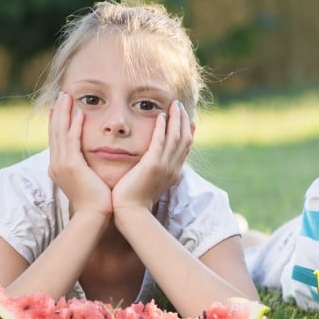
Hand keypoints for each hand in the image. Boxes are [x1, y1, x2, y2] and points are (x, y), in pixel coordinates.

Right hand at [47, 92, 112, 219]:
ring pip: (60, 132)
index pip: (55, 139)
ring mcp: (61, 164)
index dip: (56, 121)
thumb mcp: (85, 180)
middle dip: (58, 112)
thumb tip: (88, 162)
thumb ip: (84, 168)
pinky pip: (72, 140)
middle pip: (54, 131)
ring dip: (64, 112)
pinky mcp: (71, 165)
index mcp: (58, 167)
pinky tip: (79, 112)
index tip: (58, 107)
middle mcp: (56, 164)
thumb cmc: (94, 201)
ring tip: (67, 96)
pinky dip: (74, 125)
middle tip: (62, 95)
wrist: (93, 216)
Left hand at [112, 100, 191, 218]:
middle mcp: (173, 168)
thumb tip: (151, 166)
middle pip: (185, 139)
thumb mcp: (149, 184)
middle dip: (184, 120)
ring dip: (176, 119)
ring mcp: (164, 166)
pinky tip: (160, 115)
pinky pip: (160, 141)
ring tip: (174, 105)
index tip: (187, 119)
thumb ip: (153, 173)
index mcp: (173, 173)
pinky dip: (162, 127)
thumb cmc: (134, 202)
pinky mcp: (152, 165)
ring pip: (176, 137)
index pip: (185, 148)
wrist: (130, 213)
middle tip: (180, 106)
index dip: (187, 132)